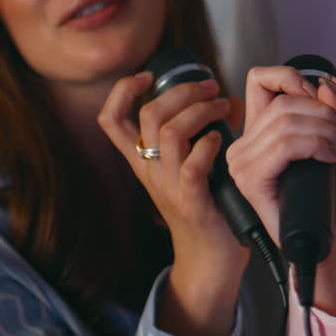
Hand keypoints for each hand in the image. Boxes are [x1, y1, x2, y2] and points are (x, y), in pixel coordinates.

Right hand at [97, 71, 247, 335]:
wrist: (210, 260)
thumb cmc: (207, 205)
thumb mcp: (193, 165)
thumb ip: (200, 133)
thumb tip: (224, 99)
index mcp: (144, 160)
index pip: (111, 121)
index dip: (122, 92)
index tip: (149, 75)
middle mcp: (151, 171)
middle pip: (146, 117)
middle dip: (180, 91)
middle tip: (210, 87)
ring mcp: (169, 188)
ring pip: (168, 134)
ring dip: (199, 112)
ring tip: (223, 107)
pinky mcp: (193, 204)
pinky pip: (191, 168)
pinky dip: (208, 146)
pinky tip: (222, 139)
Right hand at [227, 65, 335, 258]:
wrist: (333, 236)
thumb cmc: (335, 193)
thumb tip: (324, 85)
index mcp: (259, 130)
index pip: (259, 79)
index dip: (291, 78)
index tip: (321, 103)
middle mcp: (244, 144)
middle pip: (284, 101)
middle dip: (326, 115)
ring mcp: (243, 163)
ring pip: (287, 122)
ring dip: (328, 132)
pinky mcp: (251, 180)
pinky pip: (285, 146)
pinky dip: (317, 145)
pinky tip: (332, 158)